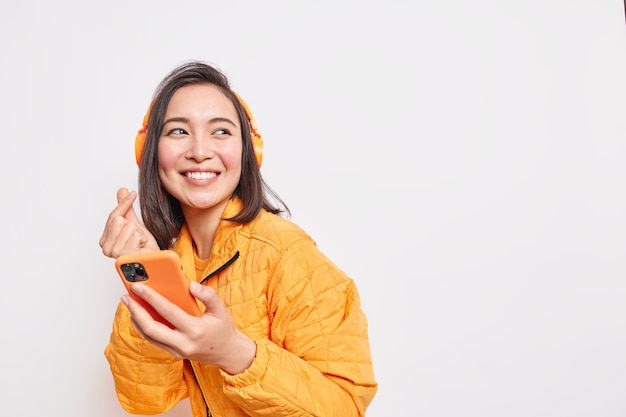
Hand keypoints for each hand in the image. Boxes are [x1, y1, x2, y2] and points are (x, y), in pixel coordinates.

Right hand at [99, 188, 159, 257]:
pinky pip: (135, 235)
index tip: (132, 193)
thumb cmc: (144, 248)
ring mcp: (114, 253)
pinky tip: (141, 248)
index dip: (124, 204)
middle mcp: (106, 248)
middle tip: (138, 238)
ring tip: (140, 244)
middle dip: (134, 226)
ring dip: (139, 234)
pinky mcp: (124, 256)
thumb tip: (122, 191)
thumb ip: (126, 209)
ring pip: (129, 227)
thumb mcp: (135, 225)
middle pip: (120, 220)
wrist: (155, 261)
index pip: (113, 216)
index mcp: (105, 240)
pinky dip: (142, 239)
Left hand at [123, 281, 256, 374]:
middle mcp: (183, 343)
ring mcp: (177, 350)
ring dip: (136, 319)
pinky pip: (153, 340)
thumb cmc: (223, 329)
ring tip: (130, 303)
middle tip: (127, 297)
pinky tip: (139, 315)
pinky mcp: (173, 353)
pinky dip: (143, 326)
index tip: (139, 287)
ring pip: (149, 336)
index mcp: (195, 330)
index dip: (151, 298)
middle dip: (136, 311)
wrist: (228, 353)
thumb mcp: (221, 309)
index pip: (168, 312)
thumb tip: (190, 285)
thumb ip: (208, 295)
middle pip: (151, 329)